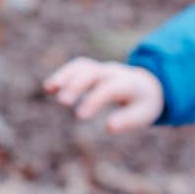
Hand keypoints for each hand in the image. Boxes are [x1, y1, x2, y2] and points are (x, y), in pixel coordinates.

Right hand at [43, 57, 164, 132]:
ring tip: (49, 89)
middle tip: (62, 102)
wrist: (146, 85)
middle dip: (77, 85)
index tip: (79, 116)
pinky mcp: (91, 70)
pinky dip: (62, 75)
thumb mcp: (143, 114)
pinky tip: (48, 88)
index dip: (94, 100)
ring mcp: (101, 69)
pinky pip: (75, 68)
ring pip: (82, 66)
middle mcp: (113, 72)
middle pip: (93, 73)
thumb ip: (128, 120)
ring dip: (65, 76)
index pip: (110, 88)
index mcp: (128, 83)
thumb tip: (108, 127)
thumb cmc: (142, 103)